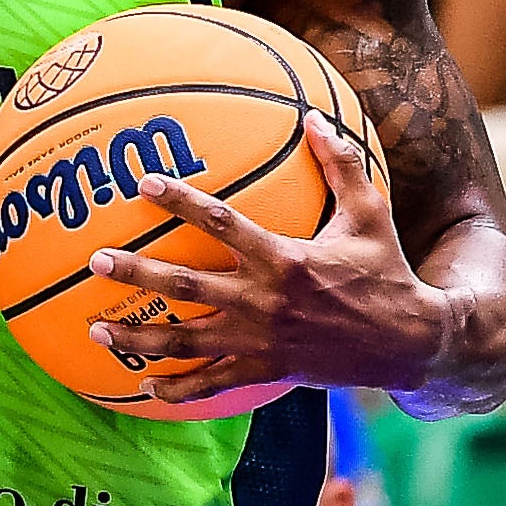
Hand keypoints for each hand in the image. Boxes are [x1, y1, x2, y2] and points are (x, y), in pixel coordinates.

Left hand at [83, 112, 448, 402]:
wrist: (409, 341)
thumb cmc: (387, 272)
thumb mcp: (369, 214)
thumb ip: (340, 165)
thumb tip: (313, 117)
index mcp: (283, 258)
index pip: (221, 222)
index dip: (180, 201)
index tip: (144, 184)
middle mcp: (263, 300)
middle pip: (185, 284)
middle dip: (137, 272)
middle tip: (96, 260)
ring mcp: (260, 339)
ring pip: (186, 340)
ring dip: (139, 335)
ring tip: (97, 328)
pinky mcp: (266, 370)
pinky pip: (214, 382)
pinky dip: (178, 388)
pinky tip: (145, 386)